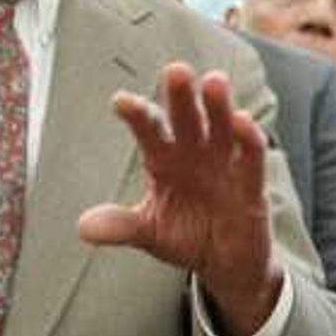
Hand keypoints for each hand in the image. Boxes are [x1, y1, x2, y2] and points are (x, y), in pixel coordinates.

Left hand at [80, 63, 281, 335]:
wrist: (225, 264)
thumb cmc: (186, 236)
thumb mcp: (149, 232)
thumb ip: (121, 226)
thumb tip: (84, 227)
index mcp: (164, 159)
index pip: (149, 130)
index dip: (137, 115)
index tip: (122, 102)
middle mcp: (194, 153)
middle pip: (186, 118)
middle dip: (180, 96)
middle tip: (176, 71)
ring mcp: (223, 165)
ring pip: (221, 128)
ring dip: (218, 106)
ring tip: (215, 81)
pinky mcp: (250, 185)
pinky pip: (250, 159)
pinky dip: (248, 140)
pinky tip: (242, 121)